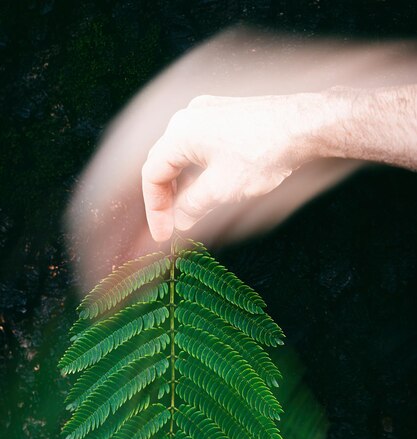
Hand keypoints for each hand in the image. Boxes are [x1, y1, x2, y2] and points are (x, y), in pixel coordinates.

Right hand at [142, 94, 323, 240]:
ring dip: (183, 186)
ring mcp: (208, 113)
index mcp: (180, 133)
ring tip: (190, 211)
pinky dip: (198, 171)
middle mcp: (189, 117)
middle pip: (164, 163)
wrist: (303, 126)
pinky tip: (209, 189)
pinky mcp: (226, 116)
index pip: (152, 175)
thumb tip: (180, 220)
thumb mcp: (222, 190)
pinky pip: (200, 146)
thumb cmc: (264, 152)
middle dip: (166, 198)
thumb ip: (192, 207)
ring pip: (183, 156)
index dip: (155, 209)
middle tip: (173, 226)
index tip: (163, 233)